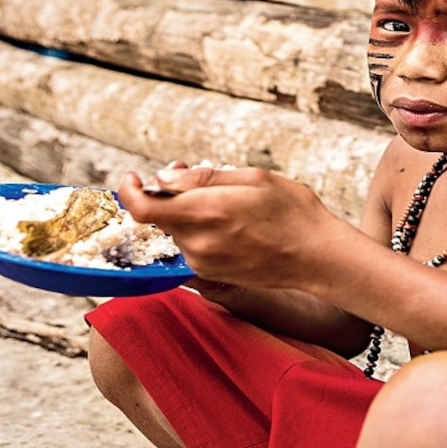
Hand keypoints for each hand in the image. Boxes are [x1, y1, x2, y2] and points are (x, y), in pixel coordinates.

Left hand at [116, 166, 338, 289]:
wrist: (317, 256)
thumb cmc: (292, 211)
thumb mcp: (251, 178)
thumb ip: (201, 178)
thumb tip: (163, 177)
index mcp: (205, 213)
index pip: (142, 208)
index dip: (129, 191)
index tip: (133, 178)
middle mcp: (198, 243)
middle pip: (159, 216)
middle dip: (166, 193)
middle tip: (190, 173)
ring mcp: (204, 262)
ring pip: (176, 230)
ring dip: (185, 212)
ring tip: (220, 198)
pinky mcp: (212, 274)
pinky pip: (190, 246)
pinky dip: (197, 229)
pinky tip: (226, 220)